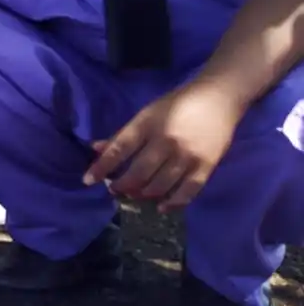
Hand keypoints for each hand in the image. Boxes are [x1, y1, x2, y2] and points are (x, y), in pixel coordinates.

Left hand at [84, 83, 245, 211]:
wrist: (218, 98)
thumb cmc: (176, 105)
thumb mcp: (146, 114)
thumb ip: (122, 134)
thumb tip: (95, 148)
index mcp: (147, 124)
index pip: (119, 148)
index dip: (102, 166)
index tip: (87, 180)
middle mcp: (165, 141)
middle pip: (138, 172)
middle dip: (122, 185)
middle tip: (114, 189)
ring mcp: (186, 155)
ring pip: (160, 185)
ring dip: (143, 194)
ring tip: (134, 195)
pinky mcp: (206, 166)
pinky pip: (188, 191)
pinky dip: (173, 203)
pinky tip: (161, 207)